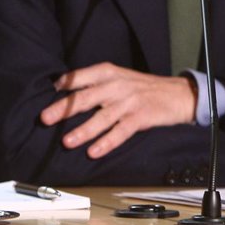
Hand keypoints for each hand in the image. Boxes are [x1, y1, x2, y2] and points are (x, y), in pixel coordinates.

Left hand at [39, 62, 196, 158]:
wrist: (178, 94)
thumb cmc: (143, 88)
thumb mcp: (120, 77)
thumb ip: (96, 84)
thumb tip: (63, 94)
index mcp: (110, 72)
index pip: (82, 76)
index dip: (64, 84)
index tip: (47, 92)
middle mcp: (118, 85)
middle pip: (87, 97)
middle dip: (65, 108)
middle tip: (45, 118)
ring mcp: (130, 101)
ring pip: (102, 116)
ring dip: (84, 130)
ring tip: (67, 141)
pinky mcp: (141, 117)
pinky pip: (121, 131)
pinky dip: (107, 141)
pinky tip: (94, 151)